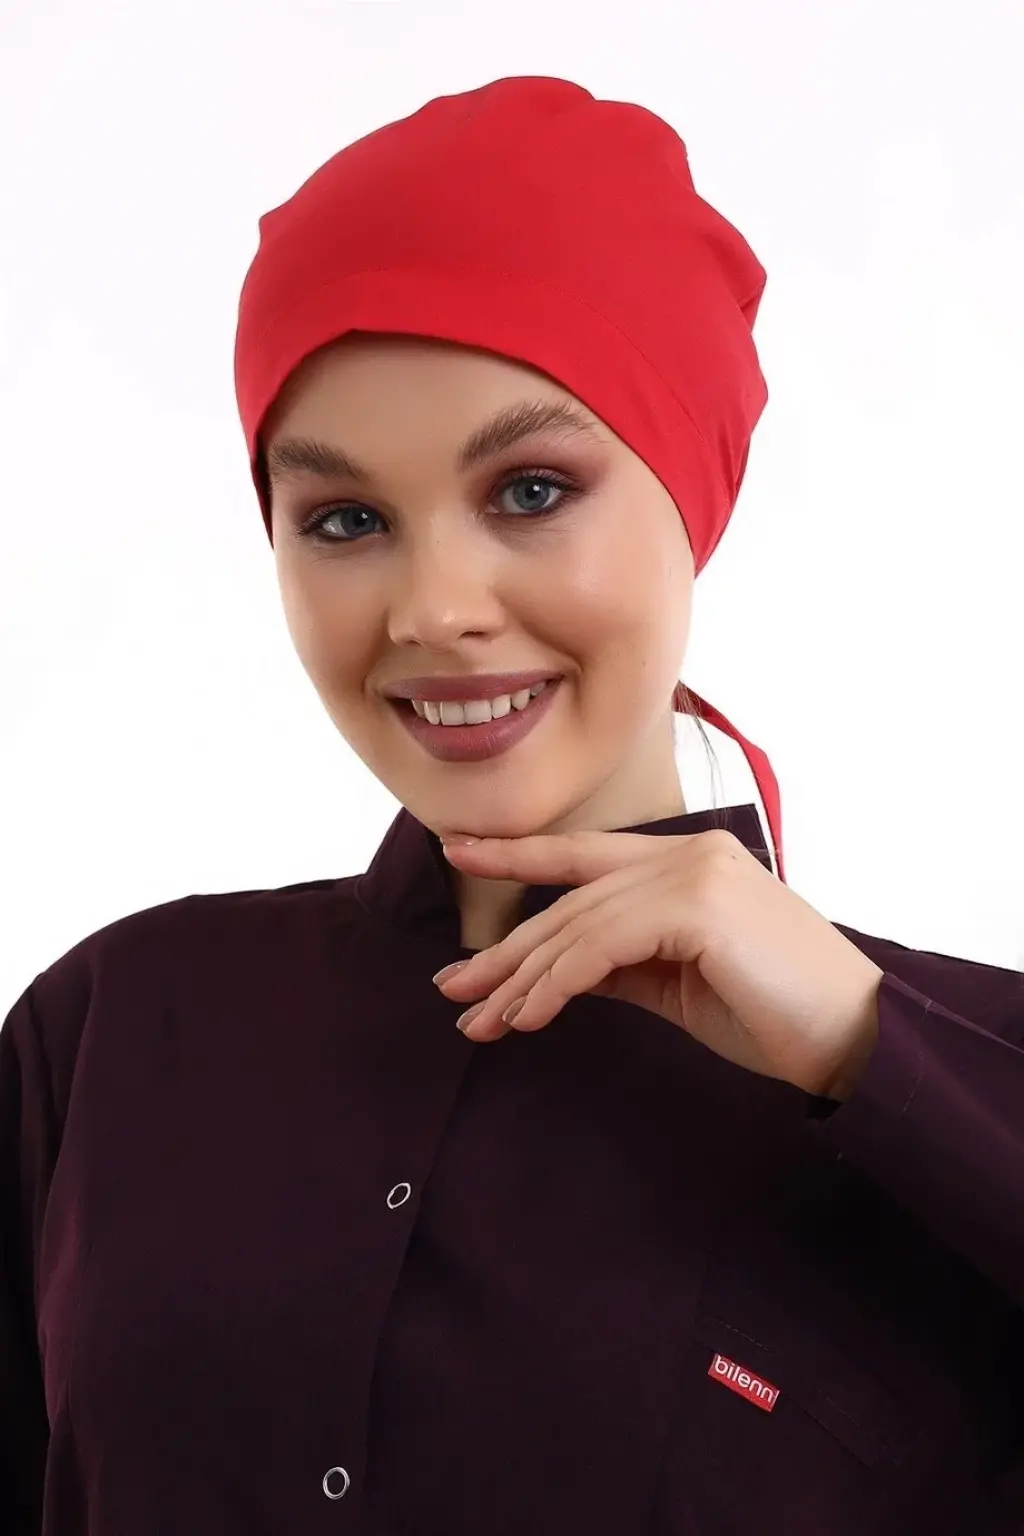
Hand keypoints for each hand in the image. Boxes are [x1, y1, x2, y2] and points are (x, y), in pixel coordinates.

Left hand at [435, 828, 882, 1100]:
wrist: (857, 1037)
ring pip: (578, 926)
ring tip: (480, 1022)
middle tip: (453, 989)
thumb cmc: (775, 1014)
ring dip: (522, 981)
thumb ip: (620, 966)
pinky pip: (600, 948)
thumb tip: (554, 974)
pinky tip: (527, 1019)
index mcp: (690, 860)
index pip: (586, 855)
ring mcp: (694, 873)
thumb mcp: (677, 985)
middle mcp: (689, 853)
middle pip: (572, 900)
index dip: (518, 853)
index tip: (459, 854)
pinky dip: (556, 985)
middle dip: (506, 950)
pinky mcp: (696, 907)